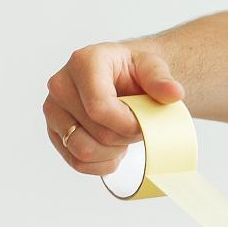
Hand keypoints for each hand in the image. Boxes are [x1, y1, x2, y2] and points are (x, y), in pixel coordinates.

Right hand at [43, 41, 184, 173]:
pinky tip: (113, 150)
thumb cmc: (133, 72)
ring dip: (111, 152)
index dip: (127, 124)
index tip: (143, 123)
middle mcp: (60, 85)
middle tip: (137, 127)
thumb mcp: (152, 67)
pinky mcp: (54, 131)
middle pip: (97, 133)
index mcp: (84, 63)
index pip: (99, 107)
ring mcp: (53, 110)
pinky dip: (100, 164)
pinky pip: (76, 162)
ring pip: (82, 151)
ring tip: (123, 137)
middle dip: (124, 137)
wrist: (121, 78)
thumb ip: (161, 80)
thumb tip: (174, 93)